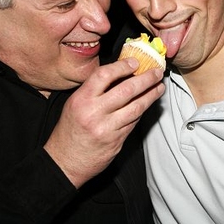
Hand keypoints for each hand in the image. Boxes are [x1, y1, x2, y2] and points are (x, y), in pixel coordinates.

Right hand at [44, 57, 164, 187]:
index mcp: (81, 100)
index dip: (122, 66)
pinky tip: (147, 104)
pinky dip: (142, 111)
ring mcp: (107, 128)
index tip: (135, 62)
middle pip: (126, 90)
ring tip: (159, 87)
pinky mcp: (116, 141)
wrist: (65, 162)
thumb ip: (94, 90)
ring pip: (136, 107)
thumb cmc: (69, 131)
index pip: (104, 75)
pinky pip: (133, 122)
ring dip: (151, 96)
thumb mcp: (74, 104)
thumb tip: (119, 73)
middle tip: (156, 73)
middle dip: (146, 79)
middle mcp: (94, 113)